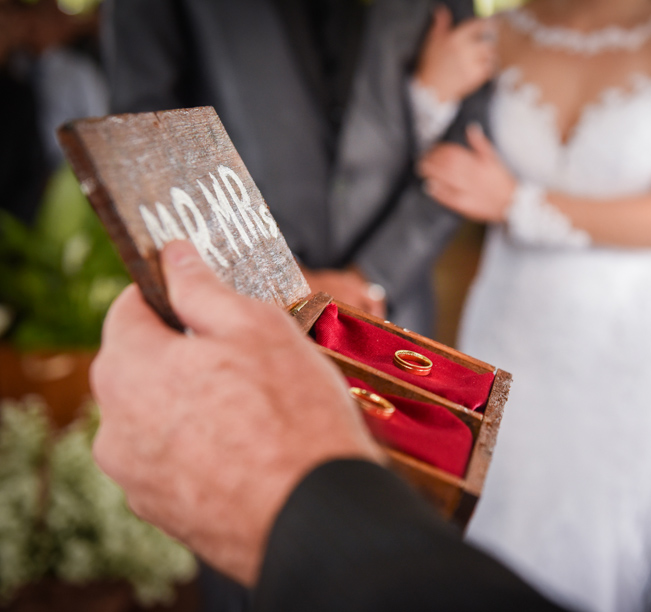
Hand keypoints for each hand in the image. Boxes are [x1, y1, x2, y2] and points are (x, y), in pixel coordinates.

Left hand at [91, 241, 382, 585]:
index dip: (166, 293)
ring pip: (155, 416)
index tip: (199, 293)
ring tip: (253, 408)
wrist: (317, 515)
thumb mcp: (257, 326)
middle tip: (243, 354)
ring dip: (190, 401)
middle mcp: (116, 426)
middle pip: (138, 365)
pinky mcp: (162, 513)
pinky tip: (248, 447)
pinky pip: (172, 460)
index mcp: (131, 368)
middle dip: (181, 350)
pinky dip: (199, 446)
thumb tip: (173, 257)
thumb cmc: (293, 417)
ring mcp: (136, 477)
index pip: (127, 308)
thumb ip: (202, 288)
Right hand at [415, 5, 495, 102]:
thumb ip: (440, 25)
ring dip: (490, 56)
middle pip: (488, 42)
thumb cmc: (431, 65)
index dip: (484, 24)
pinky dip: (488, 68)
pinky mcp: (476, 77)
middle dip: (489, 43)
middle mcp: (466, 50)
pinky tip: (483, 68)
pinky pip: (489, 69)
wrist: (431, 89)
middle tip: (487, 45)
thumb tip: (442, 11)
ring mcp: (472, 64)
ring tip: (486, 57)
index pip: (477, 26)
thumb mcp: (433, 41)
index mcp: (456, 38)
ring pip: (491, 56)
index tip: (486, 25)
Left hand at [418, 124, 515, 222]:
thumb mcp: (493, 159)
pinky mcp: (466, 205)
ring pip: (445, 180)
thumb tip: (471, 128)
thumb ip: (481, 143)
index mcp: (478, 164)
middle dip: (432, 160)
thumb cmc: (501, 180)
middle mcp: (471, 176)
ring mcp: (468, 191)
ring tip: (422, 169)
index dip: (440, 150)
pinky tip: (429, 186)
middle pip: (446, 165)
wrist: (512, 203)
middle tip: (422, 158)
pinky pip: (449, 198)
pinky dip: (438, 192)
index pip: (454, 153)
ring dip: (432, 173)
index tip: (433, 148)